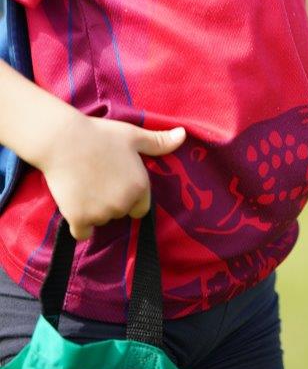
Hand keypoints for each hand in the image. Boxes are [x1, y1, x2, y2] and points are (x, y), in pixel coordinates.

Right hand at [38, 115, 185, 240]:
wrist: (64, 140)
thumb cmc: (101, 135)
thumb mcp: (134, 136)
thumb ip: (159, 142)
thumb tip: (183, 135)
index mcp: (140, 187)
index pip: (141, 208)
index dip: (130, 196)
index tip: (116, 182)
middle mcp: (123, 203)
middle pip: (119, 213)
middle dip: (111, 201)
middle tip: (98, 178)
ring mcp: (101, 213)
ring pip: (101, 221)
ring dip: (94, 210)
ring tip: (84, 183)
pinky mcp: (79, 219)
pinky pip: (82, 233)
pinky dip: (79, 223)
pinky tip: (75, 203)